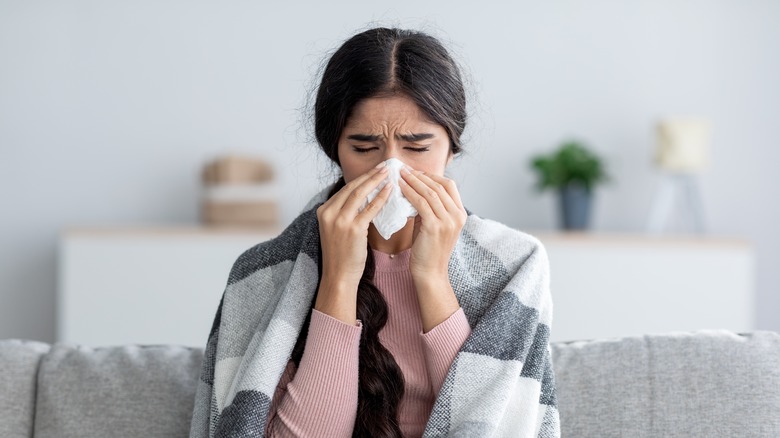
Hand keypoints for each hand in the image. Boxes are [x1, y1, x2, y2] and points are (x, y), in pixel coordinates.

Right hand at [315, 164, 391, 323]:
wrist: (339, 276)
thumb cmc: (342, 255)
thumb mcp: (337, 230)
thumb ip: (346, 213)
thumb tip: (365, 198)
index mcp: (324, 211)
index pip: (345, 189)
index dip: (362, 179)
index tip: (375, 170)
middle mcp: (328, 213)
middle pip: (352, 188)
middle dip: (370, 175)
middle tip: (384, 166)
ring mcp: (339, 220)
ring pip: (360, 194)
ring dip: (376, 181)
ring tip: (389, 173)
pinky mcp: (352, 229)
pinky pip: (369, 209)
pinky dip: (380, 198)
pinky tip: (390, 191)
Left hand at [399, 168, 466, 279]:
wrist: (430, 272)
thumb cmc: (428, 249)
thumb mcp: (433, 224)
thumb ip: (429, 208)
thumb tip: (415, 189)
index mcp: (460, 214)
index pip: (449, 185)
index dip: (432, 176)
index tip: (415, 172)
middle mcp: (458, 216)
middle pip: (440, 186)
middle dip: (421, 176)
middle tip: (404, 169)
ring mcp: (448, 221)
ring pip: (430, 192)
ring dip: (414, 181)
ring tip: (400, 174)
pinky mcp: (435, 227)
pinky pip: (421, 203)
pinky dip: (410, 192)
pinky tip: (400, 187)